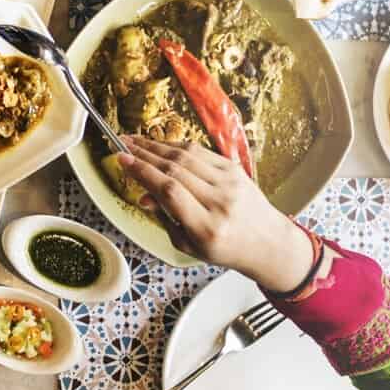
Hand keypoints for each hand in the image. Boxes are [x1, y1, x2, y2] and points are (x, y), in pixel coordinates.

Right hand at [116, 136, 313, 292]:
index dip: (142, 172)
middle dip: (143, 154)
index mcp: (206, 227)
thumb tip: (143, 194)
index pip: (169, 191)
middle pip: (175, 169)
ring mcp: (230, 183)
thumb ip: (164, 218)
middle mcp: (220, 202)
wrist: (267, 243)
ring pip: (186, 156)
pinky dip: (176, 147)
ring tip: (136, 141)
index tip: (122, 160)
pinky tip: (161, 146)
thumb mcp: (188, 245)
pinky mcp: (235, 169)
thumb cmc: (225, 248)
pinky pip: (200, 152)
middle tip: (123, 145)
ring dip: (156, 146)